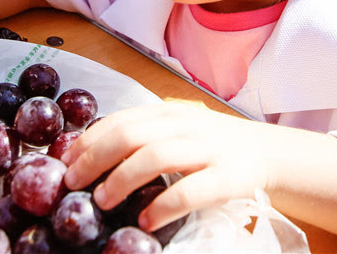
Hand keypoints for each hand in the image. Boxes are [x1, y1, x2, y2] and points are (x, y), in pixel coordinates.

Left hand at [61, 103, 276, 231]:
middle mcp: (187, 126)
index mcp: (170, 114)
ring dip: (122, 179)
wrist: (270, 154)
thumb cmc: (213, 147)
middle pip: (132, 134)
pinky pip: (191, 190)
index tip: (66, 162)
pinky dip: (164, 206)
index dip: (90, 139)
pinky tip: (146, 222)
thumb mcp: (179, 132)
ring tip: (101, 202)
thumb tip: (90, 156)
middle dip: (96, 158)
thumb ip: (145, 136)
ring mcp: (209, 149)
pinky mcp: (230, 177)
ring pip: (157, 156)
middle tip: (74, 183)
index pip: (122, 119)